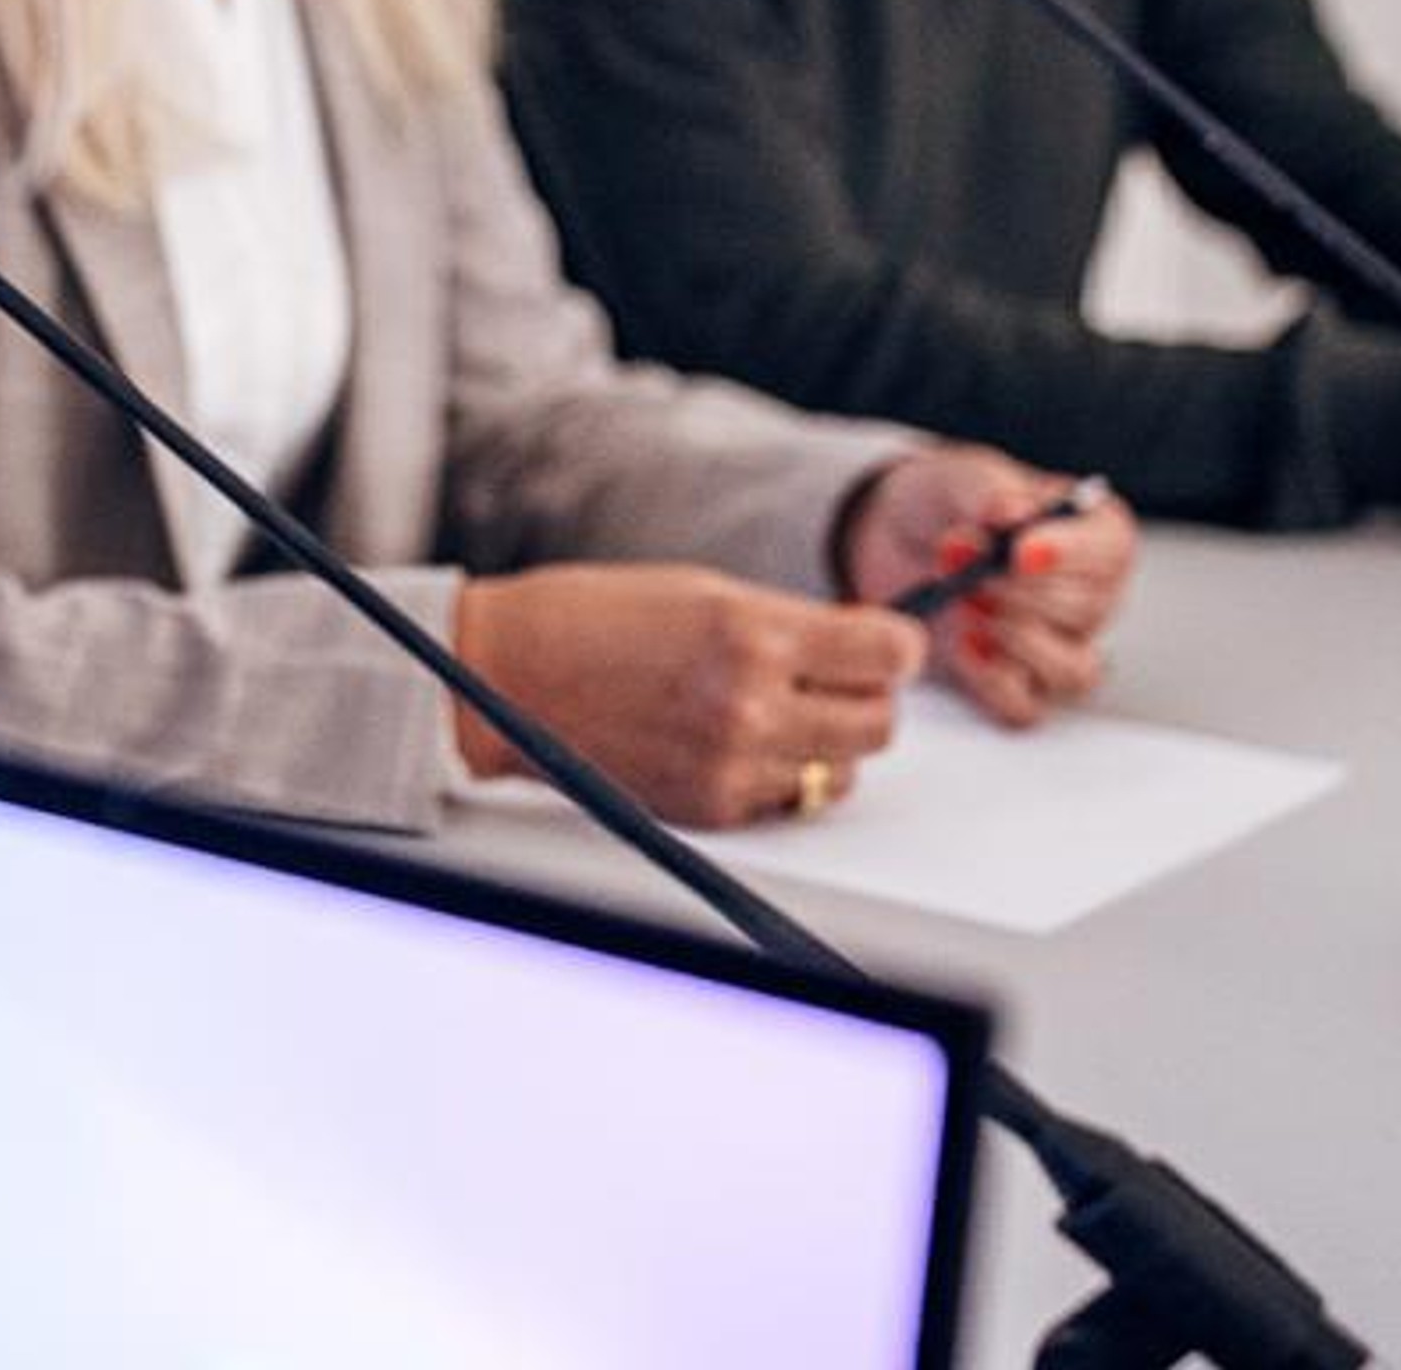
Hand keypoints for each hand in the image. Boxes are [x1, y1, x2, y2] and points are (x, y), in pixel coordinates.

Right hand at [449, 563, 923, 827]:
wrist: (505, 676)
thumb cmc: (591, 620)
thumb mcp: (705, 592)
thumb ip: (789, 624)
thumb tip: (863, 651)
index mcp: (752, 632)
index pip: (889, 656)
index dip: (894, 647)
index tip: (883, 644)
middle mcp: (750, 704)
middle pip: (880, 724)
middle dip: (867, 698)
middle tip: (834, 680)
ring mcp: (731, 764)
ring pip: (844, 771)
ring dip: (826, 743)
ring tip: (776, 712)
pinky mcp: (711, 809)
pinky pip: (789, 801)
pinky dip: (779, 776)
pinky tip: (736, 741)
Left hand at [837, 445, 1135, 727]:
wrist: (898, 538)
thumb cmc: (949, 502)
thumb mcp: (961, 478)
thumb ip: (989, 492)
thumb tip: (1010, 513)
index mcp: (1095, 535)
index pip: (1110, 551)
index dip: (1068, 555)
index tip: (1019, 552)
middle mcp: (1091, 596)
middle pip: (1085, 610)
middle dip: (1017, 589)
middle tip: (959, 560)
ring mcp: (1061, 647)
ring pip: (1071, 669)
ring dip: (1015, 638)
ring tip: (963, 601)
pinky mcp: (1020, 686)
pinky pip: (1027, 707)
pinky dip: (993, 682)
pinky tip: (963, 646)